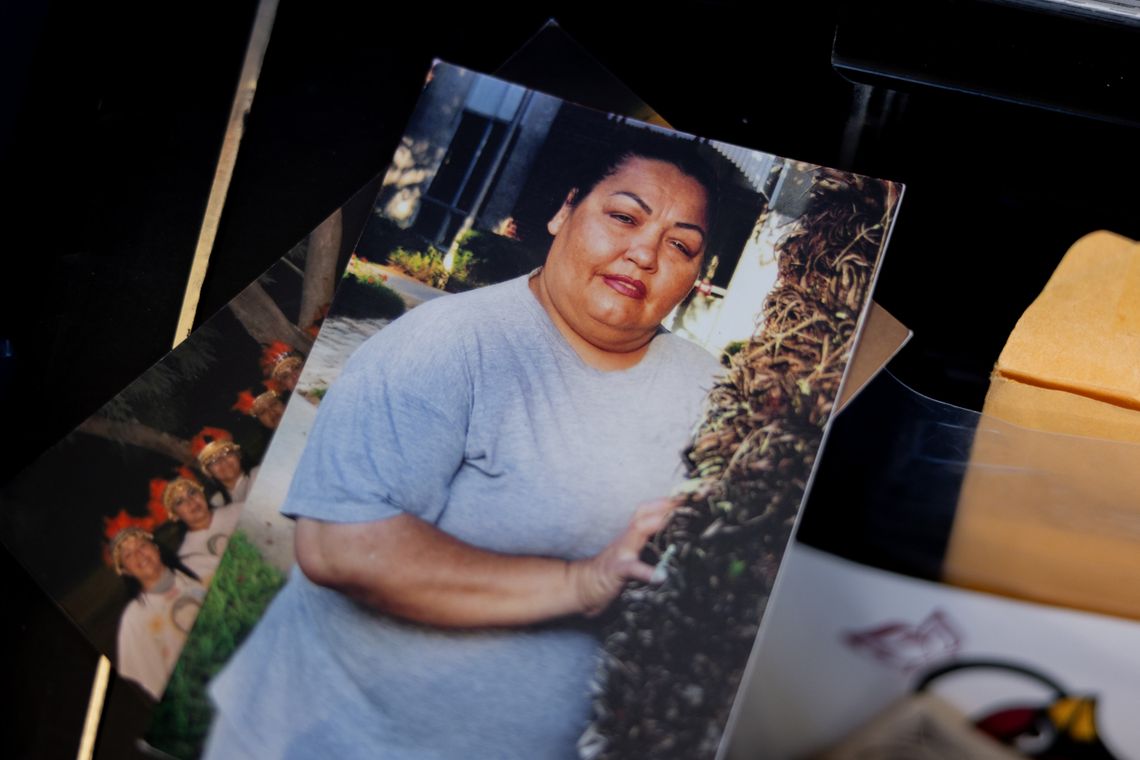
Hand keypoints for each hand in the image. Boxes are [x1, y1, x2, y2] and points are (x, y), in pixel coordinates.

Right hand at [569, 497, 676, 617]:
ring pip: (636, 531)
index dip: (664, 502)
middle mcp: (626, 539)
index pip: (647, 511)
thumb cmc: (612, 568)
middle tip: (682, 500)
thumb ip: (646, 542)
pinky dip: (646, 572)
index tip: (685, 495)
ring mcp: (620, 553)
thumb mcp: (629, 552)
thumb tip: (672, 536)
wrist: (583, 585)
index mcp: (630, 535)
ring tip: (672, 519)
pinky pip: (632, 568)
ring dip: (654, 524)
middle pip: (642, 514)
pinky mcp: (616, 572)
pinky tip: (660, 577)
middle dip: (662, 505)